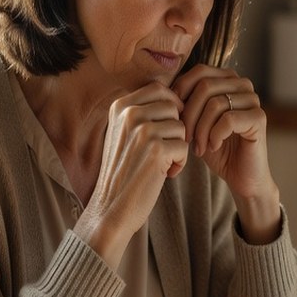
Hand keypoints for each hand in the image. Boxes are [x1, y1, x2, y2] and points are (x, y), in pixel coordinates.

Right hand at [76, 82, 188, 265]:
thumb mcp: (124, 134)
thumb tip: (177, 97)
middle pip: (173, 107)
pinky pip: (184, 147)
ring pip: (181, 127)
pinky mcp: (156, 150)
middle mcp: (129, 114)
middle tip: (163, 150)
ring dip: (177, 147)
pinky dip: (179, 163)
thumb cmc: (122, 172)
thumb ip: (142, 113)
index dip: (171, 107)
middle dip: (174, 129)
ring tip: (161, 164)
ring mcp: (142, 130)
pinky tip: (164, 174)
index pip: (159, 89)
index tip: (167, 128)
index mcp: (120, 106)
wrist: (111, 207)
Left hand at [172, 65, 281, 242]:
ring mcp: (253, 99)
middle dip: (189, 114)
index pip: (199, 72)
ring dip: (201, 129)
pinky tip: (212, 148)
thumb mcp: (193, 121)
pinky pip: (229, 120)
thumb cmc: (214, 147)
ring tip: (198, 147)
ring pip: (215, 103)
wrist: (240, 176)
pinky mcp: (259, 118)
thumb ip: (183, 101)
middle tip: (185, 138)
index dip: (181, 93)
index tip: (174, 119)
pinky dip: (215, 136)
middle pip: (205, 86)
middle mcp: (243, 84)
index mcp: (227, 78)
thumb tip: (160, 87)